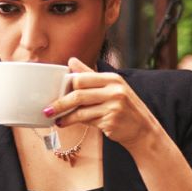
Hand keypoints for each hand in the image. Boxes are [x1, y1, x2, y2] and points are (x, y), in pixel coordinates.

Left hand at [45, 58, 166, 148]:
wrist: (143, 130)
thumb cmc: (124, 107)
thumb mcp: (111, 88)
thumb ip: (90, 75)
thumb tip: (71, 60)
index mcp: (112, 79)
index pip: (81, 78)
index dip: (65, 85)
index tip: (53, 91)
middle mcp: (115, 91)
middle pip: (78, 94)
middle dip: (60, 102)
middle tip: (48, 109)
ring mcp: (114, 107)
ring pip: (80, 110)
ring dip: (64, 115)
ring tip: (54, 118)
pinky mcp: (111, 122)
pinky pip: (86, 121)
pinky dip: (73, 122)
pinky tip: (64, 123)